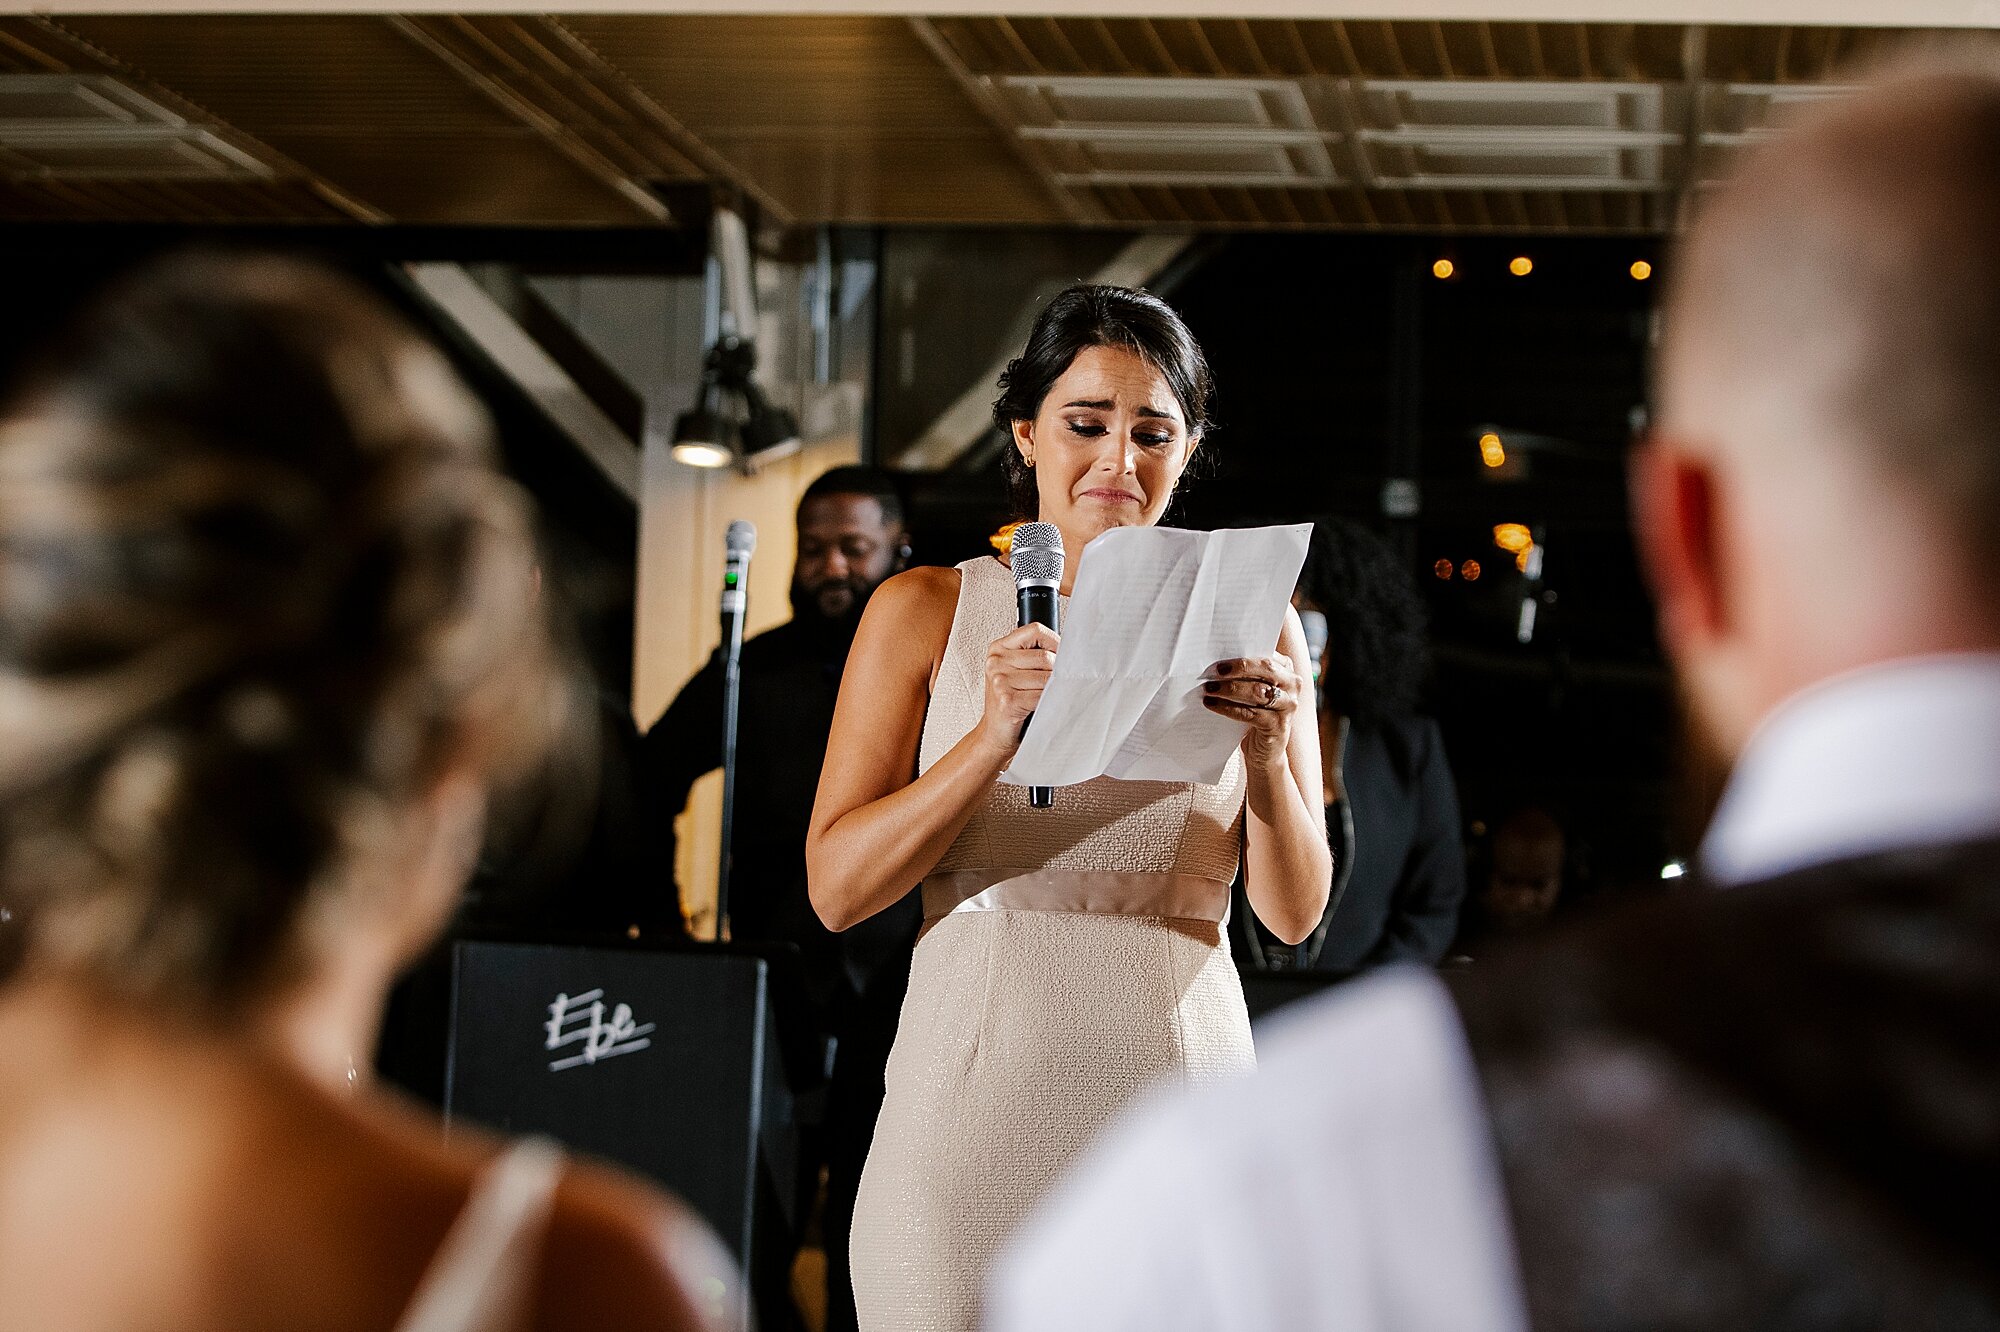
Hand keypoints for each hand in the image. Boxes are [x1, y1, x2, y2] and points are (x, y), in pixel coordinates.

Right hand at [978, 622, 1059, 758]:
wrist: (995, 734)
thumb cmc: (1010, 703)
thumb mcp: (1015, 671)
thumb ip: (1033, 655)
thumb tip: (1069, 649)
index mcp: (998, 649)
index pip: (1035, 630)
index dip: (1054, 641)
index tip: (1062, 654)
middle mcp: (996, 662)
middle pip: (1045, 656)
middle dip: (1058, 671)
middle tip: (1057, 682)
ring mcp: (1000, 681)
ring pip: (1047, 676)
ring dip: (1054, 688)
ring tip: (1048, 695)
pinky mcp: (1008, 701)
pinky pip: (1042, 695)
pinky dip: (1049, 701)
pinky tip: (1043, 705)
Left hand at [1202, 655, 1302, 767]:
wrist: (1265, 750)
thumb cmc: (1256, 713)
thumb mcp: (1253, 690)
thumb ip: (1245, 674)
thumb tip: (1216, 662)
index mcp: (1286, 669)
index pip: (1266, 655)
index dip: (1243, 655)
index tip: (1219, 653)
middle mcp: (1292, 685)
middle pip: (1266, 669)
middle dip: (1238, 668)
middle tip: (1213, 670)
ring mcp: (1288, 706)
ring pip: (1257, 691)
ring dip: (1229, 688)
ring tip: (1208, 688)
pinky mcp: (1278, 726)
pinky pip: (1250, 713)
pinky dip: (1228, 708)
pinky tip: (1211, 704)